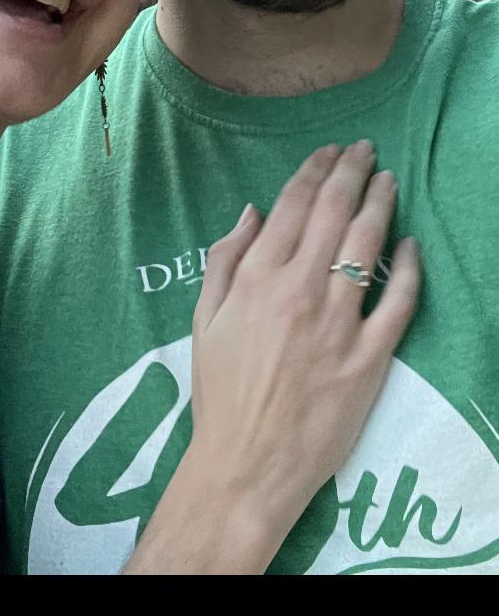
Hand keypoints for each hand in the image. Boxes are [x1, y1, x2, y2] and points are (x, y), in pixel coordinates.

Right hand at [123, 141, 419, 574]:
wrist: (246, 465)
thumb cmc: (220, 394)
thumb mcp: (204, 319)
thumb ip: (225, 261)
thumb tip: (251, 212)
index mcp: (256, 279)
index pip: (292, 206)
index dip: (313, 172)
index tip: (328, 153)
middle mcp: (298, 291)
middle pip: (334, 214)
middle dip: (351, 173)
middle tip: (365, 150)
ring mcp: (337, 324)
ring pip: (367, 247)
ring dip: (380, 205)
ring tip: (387, 180)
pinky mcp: (368, 359)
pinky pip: (398, 303)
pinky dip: (408, 269)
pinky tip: (411, 245)